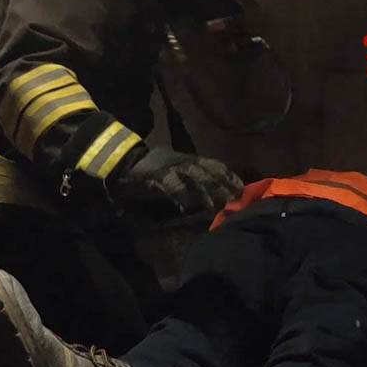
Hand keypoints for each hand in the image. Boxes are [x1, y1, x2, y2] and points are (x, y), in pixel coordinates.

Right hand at [111, 148, 242, 215]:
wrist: (125, 159)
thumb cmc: (152, 166)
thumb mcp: (176, 169)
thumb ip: (192, 181)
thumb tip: (212, 196)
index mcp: (189, 159)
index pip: (215, 165)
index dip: (229, 176)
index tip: (241, 189)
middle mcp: (183, 160)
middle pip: (208, 171)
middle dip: (222, 185)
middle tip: (234, 201)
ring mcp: (169, 166)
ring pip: (193, 176)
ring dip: (205, 191)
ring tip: (214, 206)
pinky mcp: (155, 175)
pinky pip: (170, 184)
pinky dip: (179, 195)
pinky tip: (184, 207)